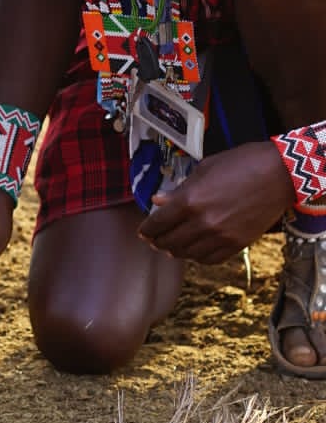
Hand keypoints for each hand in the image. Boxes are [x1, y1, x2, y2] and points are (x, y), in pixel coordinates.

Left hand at [138, 142, 293, 262]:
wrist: (280, 174)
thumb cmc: (242, 163)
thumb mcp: (205, 169)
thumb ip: (179, 189)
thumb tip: (157, 201)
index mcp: (190, 200)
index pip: (157, 223)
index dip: (146, 229)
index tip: (143, 231)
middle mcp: (202, 222)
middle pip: (168, 242)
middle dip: (157, 242)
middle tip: (154, 240)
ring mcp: (220, 235)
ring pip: (187, 254)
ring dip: (175, 251)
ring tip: (171, 247)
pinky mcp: (237, 244)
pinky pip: (209, 259)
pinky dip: (198, 257)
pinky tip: (194, 252)